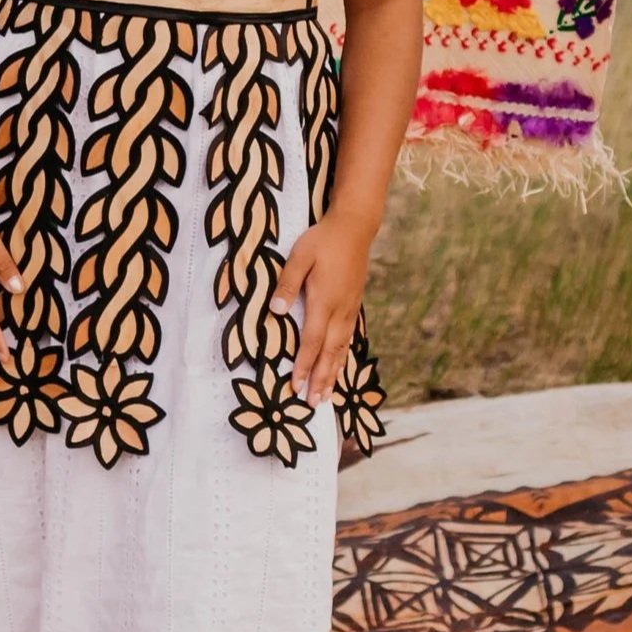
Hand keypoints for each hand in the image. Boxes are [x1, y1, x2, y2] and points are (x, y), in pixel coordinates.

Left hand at [272, 209, 375, 401]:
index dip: (304, 366)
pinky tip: (339, 366)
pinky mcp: (354, 305)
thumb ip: (287, 284)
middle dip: (321, 380)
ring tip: (327, 396)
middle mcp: (339, 310)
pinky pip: (348, 338)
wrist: (355, 228)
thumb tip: (276, 312)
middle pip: (329, 353)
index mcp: (324, 301)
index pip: (311, 341)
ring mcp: (349, 309)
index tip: (296, 386)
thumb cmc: (323, 240)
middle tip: (313, 404)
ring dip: (333, 374)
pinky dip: (343, 357)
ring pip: (341, 349)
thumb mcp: (299, 257)